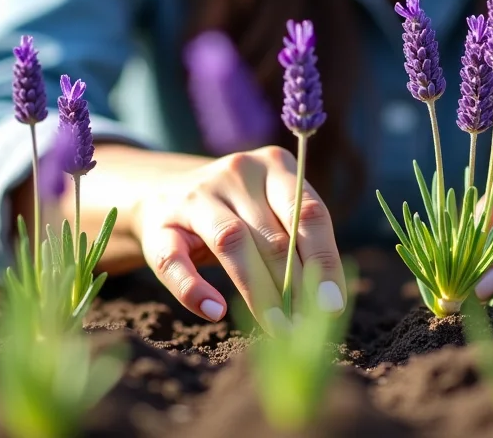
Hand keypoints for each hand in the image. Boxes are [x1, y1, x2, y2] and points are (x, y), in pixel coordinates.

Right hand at [128, 145, 346, 332]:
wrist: (161, 191)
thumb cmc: (236, 211)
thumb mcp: (270, 209)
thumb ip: (297, 240)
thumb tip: (329, 299)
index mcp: (273, 165)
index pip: (309, 213)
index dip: (324, 261)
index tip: (333, 305)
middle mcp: (236, 172)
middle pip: (273, 234)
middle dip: (294, 287)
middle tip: (307, 328)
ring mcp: (194, 196)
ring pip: (232, 242)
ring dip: (258, 291)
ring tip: (277, 326)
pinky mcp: (159, 224)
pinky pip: (175, 260)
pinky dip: (194, 289)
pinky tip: (214, 310)